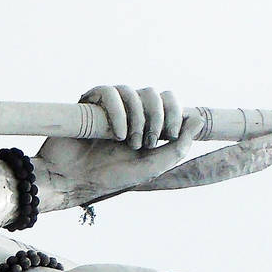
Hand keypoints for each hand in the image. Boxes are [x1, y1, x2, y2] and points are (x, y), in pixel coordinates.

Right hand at [35, 86, 201, 210]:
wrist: (73, 180)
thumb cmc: (111, 176)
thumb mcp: (152, 166)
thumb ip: (178, 147)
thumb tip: (197, 119)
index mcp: (145, 123)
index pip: (167, 99)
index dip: (174, 111)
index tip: (171, 135)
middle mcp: (128, 111)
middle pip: (152, 92)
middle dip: (155, 116)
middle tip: (147, 141)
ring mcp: (108, 107)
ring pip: (131, 91)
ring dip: (136, 117)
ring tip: (129, 142)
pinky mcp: (89, 104)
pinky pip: (108, 92)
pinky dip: (118, 112)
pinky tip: (117, 134)